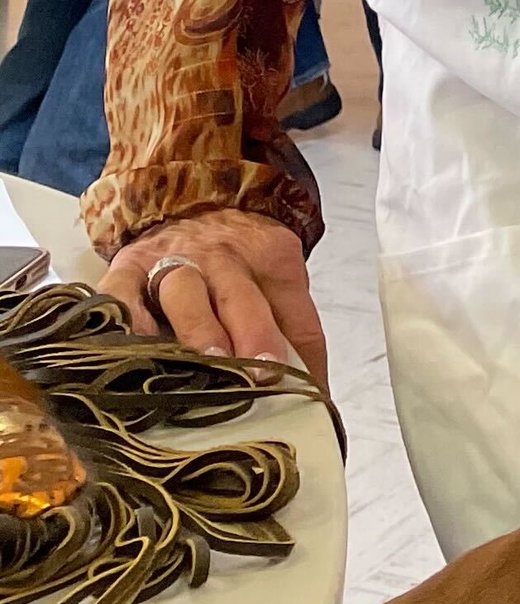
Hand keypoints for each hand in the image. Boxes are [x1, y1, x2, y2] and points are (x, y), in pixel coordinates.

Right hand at [100, 208, 327, 386]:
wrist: (187, 204)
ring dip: (197, 327)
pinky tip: (129, 349)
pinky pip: (121, 294)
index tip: (294, 386)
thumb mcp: (276, 281)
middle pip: (242, 297)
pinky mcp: (126, 271)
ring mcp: (172, 263)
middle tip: (257, 375)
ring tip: (203, 362)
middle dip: (252, 334)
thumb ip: (297, 335)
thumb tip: (314, 399)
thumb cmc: (236, 263)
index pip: (294, 312)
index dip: (299, 351)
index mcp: (271, 264)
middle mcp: (223, 261)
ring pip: (186, 290)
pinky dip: (125, 320)